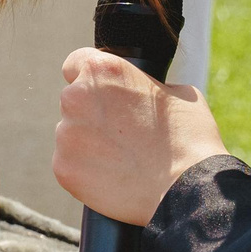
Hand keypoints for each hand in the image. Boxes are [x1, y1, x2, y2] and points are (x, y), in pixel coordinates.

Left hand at [54, 49, 227, 224]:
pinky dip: (86, 170)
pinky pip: (70, 164)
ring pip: (71, 134)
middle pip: (74, 101)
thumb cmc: (187, 137)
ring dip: (88, 142)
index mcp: (103, 70)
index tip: (102, 93)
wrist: (185, 188)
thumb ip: (143, 85)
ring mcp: (66, 134)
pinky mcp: (62, 167)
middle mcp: (76, 97)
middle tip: (122, 133)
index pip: (76, 63)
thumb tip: (135, 93)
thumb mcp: (175, 92)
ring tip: (122, 158)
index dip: (91, 78)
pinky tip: (113, 175)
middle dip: (92, 114)